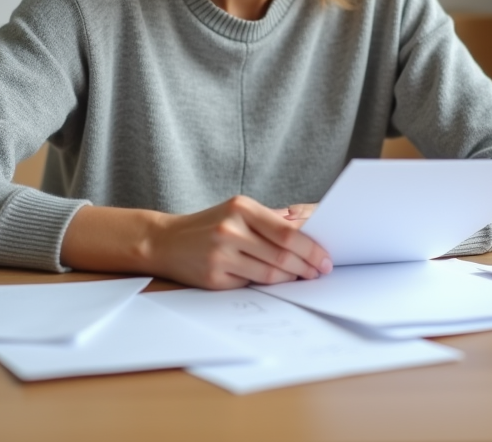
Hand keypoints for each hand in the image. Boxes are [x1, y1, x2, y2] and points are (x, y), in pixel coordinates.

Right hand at [148, 195, 331, 289]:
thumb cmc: (208, 225)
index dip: (311, 247)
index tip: (326, 256)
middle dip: (307, 265)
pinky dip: (268, 284)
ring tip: (304, 277)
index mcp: (241, 208)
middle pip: (282, 254)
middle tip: (321, 271)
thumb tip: (310, 232)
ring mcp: (221, 254)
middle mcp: (230, 229)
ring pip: (270, 272)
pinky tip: (278, 281)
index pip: (287, 231)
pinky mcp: (214, 277)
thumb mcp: (237, 212)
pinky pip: (251, 283)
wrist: (165, 241)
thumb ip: (270, 221)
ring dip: (292, 278)